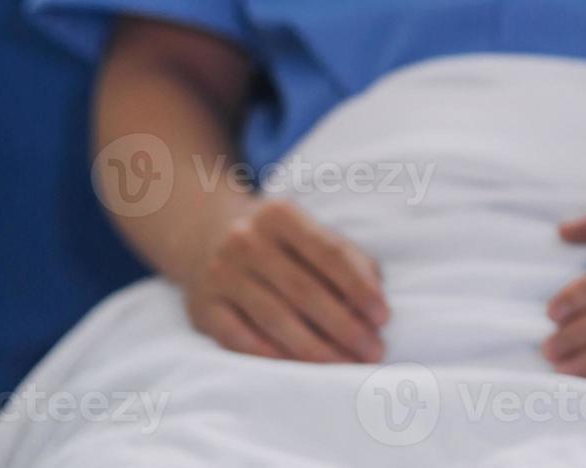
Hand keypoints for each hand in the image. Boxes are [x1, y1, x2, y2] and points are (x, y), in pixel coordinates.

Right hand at [183, 199, 388, 362]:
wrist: (206, 236)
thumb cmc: (281, 242)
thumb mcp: (313, 232)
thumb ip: (350, 260)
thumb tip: (372, 306)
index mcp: (280, 215)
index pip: (329, 253)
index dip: (360, 287)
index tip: (384, 317)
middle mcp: (245, 241)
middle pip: (304, 291)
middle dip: (345, 327)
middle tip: (373, 351)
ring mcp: (219, 274)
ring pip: (275, 319)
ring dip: (316, 349)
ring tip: (347, 365)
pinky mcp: (202, 307)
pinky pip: (240, 339)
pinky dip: (273, 356)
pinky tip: (301, 369)